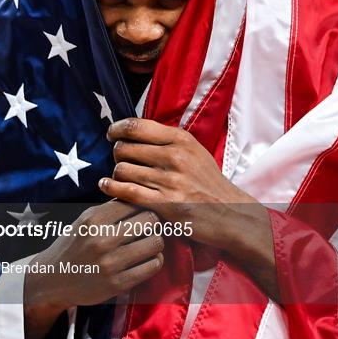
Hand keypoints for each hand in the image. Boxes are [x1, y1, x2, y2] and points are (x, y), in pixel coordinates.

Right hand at [24, 200, 163, 338]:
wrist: (53, 279)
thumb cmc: (74, 244)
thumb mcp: (86, 219)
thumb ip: (111, 208)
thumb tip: (139, 195)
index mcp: (95, 219)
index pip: (134, 203)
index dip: (142, 205)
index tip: (143, 211)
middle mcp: (102, 240)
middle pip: (150, 220)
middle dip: (154, 221)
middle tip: (150, 226)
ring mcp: (110, 263)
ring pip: (155, 243)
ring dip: (157, 241)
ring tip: (150, 242)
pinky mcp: (117, 284)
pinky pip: (151, 266)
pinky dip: (155, 260)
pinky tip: (148, 258)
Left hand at [98, 117, 256, 249]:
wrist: (230, 212)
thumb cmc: (208, 182)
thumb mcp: (194, 151)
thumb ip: (167, 140)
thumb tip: (134, 131)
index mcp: (181, 139)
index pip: (136, 126)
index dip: (117, 129)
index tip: (112, 134)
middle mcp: (175, 156)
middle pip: (124, 148)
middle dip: (117, 154)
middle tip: (122, 161)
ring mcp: (170, 181)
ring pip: (122, 169)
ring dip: (116, 174)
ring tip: (120, 177)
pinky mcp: (165, 204)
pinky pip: (126, 191)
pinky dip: (111, 188)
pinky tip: (107, 186)